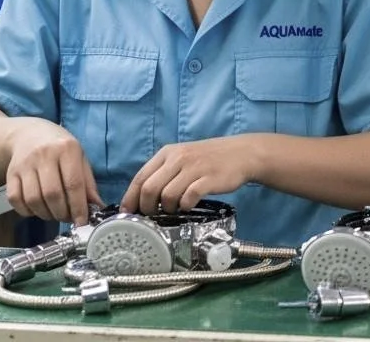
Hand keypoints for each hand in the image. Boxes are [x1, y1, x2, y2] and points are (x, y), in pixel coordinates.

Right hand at [5, 120, 102, 225]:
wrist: (29, 134)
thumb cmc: (60, 148)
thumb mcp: (80, 158)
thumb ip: (88, 183)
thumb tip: (97, 207)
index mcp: (67, 149)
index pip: (73, 184)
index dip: (78, 207)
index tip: (82, 222)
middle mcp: (44, 155)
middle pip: (52, 194)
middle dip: (62, 213)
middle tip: (68, 218)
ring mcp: (24, 164)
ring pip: (33, 199)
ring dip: (46, 214)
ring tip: (55, 214)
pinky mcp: (10, 173)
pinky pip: (15, 199)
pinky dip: (26, 211)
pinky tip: (37, 209)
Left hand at [121, 137, 254, 214]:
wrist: (241, 153)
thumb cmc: (209, 158)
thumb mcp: (183, 157)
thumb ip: (164, 172)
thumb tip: (143, 197)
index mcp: (167, 153)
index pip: (140, 177)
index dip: (130, 198)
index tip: (127, 213)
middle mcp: (178, 158)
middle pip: (149, 188)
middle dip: (146, 208)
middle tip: (152, 215)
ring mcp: (194, 168)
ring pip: (167, 195)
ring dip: (167, 208)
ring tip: (174, 209)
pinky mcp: (208, 179)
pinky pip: (188, 197)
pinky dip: (185, 206)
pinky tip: (189, 206)